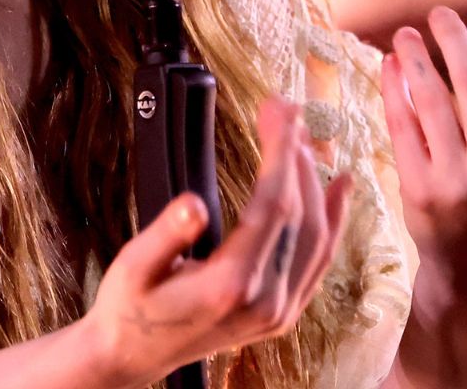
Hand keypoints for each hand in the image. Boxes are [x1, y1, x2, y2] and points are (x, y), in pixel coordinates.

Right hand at [79, 98, 352, 386]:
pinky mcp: (283, 314)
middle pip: (299, 216)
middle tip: (285, 110)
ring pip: (317, 237)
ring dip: (315, 182)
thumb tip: (193, 204)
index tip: (279, 110)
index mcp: (231, 286)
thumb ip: (165, 235)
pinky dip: (333, 221)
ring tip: (305, 139)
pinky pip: (319, 261)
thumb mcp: (133, 267)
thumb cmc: (129, 307)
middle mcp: (266, 302)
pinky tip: (337, 189)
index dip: (280, 153)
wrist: (132, 356)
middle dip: (296, 156)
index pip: (272, 207)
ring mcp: (279, 311)